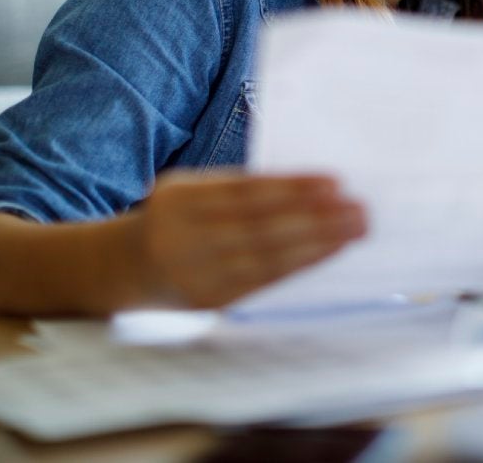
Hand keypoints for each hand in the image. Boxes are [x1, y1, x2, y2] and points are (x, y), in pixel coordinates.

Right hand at [130, 170, 365, 308]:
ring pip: (264, 257)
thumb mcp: (191, 191)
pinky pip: (261, 282)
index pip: (246, 191)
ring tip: (353, 231)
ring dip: (315, 243)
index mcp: (181, 198)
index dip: (292, 187)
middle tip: (359, 210)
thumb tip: (307, 188)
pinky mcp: (207, 300)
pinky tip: (326, 253)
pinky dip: (298, 266)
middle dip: (315, 217)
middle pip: (260, 226)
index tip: (335, 182)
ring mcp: (194, 272)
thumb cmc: (176, 218)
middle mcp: (183, 235)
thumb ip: (235, 189)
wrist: (123, 266)